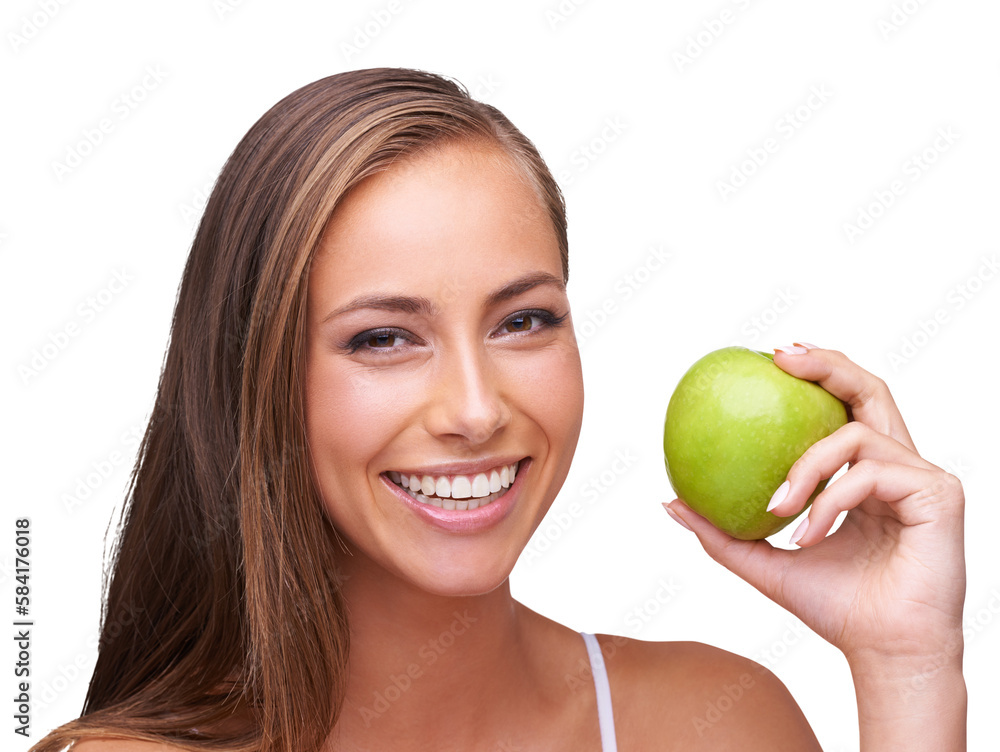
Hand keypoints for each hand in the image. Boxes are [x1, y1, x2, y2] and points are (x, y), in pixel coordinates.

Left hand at [665, 345, 965, 667]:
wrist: (882, 650)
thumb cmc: (834, 607)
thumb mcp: (763, 562)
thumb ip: (721, 532)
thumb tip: (670, 500)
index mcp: (865, 473)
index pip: (845, 407)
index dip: (817, 372)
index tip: (771, 357)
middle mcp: (897, 465)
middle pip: (870, 389)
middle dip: (826, 363)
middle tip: (779, 358)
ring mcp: (921, 477)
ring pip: (855, 435)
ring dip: (806, 468)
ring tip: (778, 506)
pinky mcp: (938, 494)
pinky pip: (868, 474)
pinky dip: (830, 501)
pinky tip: (808, 535)